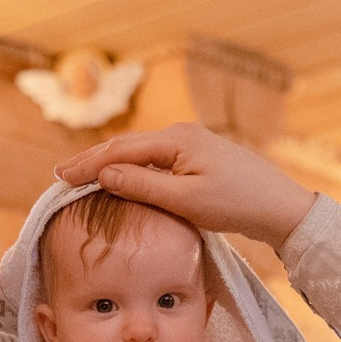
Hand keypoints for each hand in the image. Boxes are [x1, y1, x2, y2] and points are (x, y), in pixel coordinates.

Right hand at [54, 123, 316, 248]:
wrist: (280, 207)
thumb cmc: (237, 204)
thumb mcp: (186, 200)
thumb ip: (143, 186)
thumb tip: (105, 174)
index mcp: (176, 139)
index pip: (120, 149)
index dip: (88, 164)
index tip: (60, 178)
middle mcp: (181, 134)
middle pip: (126, 146)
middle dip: (92, 160)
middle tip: (60, 175)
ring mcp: (190, 144)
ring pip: (139, 153)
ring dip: (110, 164)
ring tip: (81, 177)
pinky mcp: (197, 158)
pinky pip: (154, 161)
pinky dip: (131, 169)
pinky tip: (119, 179)